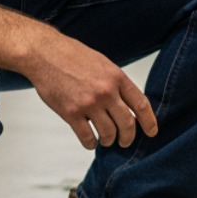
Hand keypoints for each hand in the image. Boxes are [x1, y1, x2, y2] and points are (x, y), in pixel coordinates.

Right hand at [24, 31, 158, 149]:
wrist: (45, 54)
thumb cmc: (73, 56)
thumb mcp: (103, 64)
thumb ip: (116, 83)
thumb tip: (127, 103)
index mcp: (117, 77)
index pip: (141, 105)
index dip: (149, 122)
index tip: (152, 132)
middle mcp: (106, 92)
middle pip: (127, 124)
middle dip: (128, 137)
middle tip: (125, 142)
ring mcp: (88, 104)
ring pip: (108, 133)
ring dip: (109, 141)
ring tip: (106, 140)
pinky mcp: (71, 113)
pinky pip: (87, 136)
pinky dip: (90, 143)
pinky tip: (90, 141)